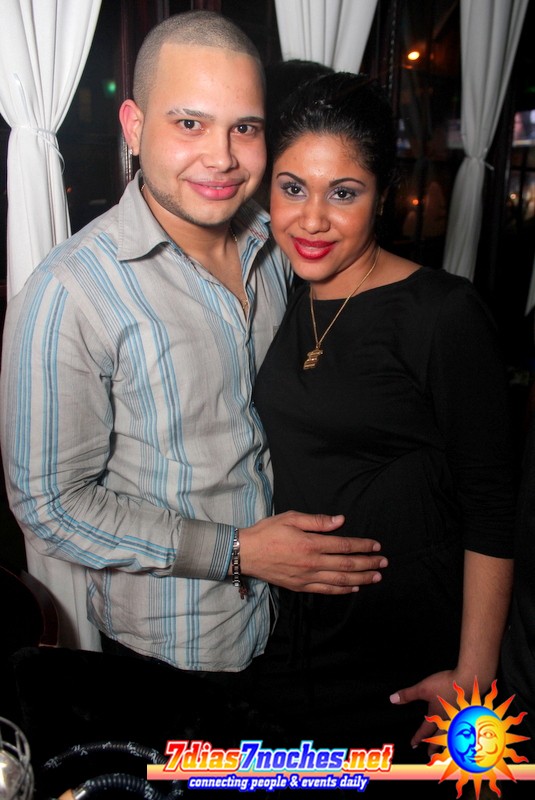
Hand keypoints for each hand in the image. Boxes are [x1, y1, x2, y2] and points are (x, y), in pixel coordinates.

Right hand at [239, 510, 386, 593]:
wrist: (246, 553)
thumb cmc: (268, 532)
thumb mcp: (291, 518)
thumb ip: (317, 521)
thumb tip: (340, 521)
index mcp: (311, 544)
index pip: (344, 546)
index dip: (363, 546)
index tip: (376, 545)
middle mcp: (312, 563)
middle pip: (347, 565)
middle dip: (368, 563)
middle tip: (384, 562)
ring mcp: (307, 577)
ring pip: (340, 580)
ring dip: (361, 578)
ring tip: (376, 577)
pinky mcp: (300, 586)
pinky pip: (326, 590)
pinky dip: (342, 589)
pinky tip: (354, 587)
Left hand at [390, 669, 484, 754]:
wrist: (471, 680)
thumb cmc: (446, 685)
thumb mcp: (423, 688)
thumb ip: (408, 694)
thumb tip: (392, 699)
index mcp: (436, 717)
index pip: (424, 731)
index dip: (417, 738)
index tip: (413, 745)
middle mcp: (448, 722)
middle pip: (440, 738)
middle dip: (434, 747)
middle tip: (430, 756)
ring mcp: (460, 719)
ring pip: (452, 736)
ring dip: (447, 744)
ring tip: (445, 749)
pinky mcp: (468, 713)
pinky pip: (462, 729)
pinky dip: (460, 734)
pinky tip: (461, 731)